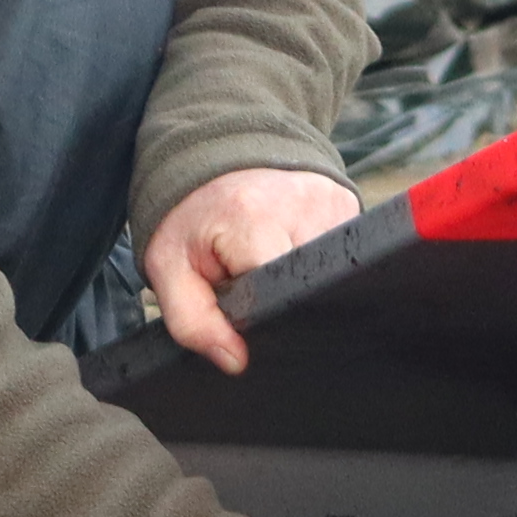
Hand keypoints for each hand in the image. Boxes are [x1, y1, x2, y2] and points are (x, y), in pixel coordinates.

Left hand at [143, 166, 362, 374]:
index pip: (276, 293)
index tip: (245, 311)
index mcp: (253, 220)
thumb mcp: (169, 268)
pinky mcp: (347, 204)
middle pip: (308, 286)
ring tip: (273, 267)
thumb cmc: (191, 218)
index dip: (262, 313)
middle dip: (283, 299)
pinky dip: (318, 264)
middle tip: (254, 285)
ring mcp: (331, 204)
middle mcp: (301, 207)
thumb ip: (193, 321)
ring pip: (329, 274)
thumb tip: (236, 362)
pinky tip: (294, 255)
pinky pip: (342, 255)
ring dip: (302, 282)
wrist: (213, 155)